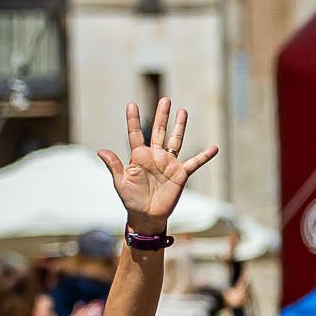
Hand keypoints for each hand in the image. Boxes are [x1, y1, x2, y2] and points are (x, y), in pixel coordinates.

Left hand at [98, 97, 218, 230]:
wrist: (147, 216)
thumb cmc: (131, 199)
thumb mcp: (120, 182)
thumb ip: (114, 165)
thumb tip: (101, 151)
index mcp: (139, 156)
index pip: (136, 134)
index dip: (133, 120)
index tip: (131, 105)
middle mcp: (155, 156)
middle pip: (159, 131)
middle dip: (162, 115)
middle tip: (165, 100)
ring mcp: (169, 164)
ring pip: (176, 140)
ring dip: (179, 127)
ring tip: (183, 111)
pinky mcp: (181, 174)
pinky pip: (194, 163)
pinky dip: (204, 156)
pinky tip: (214, 148)